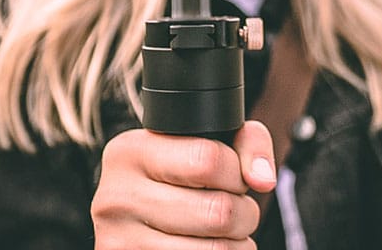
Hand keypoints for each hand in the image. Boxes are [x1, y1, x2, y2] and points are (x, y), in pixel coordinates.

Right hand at [91, 121, 275, 248]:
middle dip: (244, 213)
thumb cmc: (175, 174)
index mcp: (131, 152)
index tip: (233, 178)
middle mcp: (117, 196)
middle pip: (218, 211)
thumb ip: (246, 143)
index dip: (236, 173)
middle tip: (236, 209)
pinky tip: (207, 247)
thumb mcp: (200, 142)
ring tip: (224, 231)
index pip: (208, 161)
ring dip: (236, 244)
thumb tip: (263, 180)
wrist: (130, 213)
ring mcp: (120, 242)